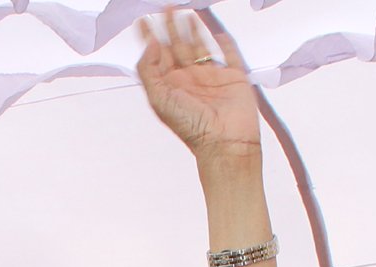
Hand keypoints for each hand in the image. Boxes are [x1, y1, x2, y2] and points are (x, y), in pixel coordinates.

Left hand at [136, 8, 260, 161]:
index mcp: (170, 86)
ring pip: (199, 46)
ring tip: (185, 12)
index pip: (157, 56)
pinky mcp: (233, 77)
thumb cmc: (192, 128)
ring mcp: (211, 77)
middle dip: (170, 27)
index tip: (142, 20)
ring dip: (192, 29)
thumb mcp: (159, 100)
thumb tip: (151, 44)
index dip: (149, 38)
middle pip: (177, 46)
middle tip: (165, 7)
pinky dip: (225, 43)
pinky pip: (229, 55)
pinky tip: (217, 32)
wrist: (225, 143)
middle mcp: (189, 80)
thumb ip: (149, 71)